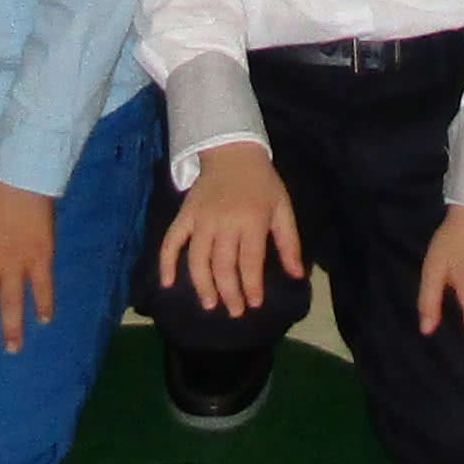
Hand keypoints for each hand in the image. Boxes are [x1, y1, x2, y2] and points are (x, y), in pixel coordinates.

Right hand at [161, 147, 301, 320]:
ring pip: (197, 259)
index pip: (250, 261)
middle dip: (229, 292)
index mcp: (251, 220)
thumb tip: (297, 275)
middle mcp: (224, 222)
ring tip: (210, 304)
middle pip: (223, 265)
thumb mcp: (282, 208)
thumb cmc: (262, 183)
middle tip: (235, 311)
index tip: (254, 304)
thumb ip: (289, 242)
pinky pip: (171, 241)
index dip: (252, 285)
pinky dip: (166, 263)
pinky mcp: (184, 215)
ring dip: (202, 285)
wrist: (232, 151)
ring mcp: (201, 219)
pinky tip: (167, 282)